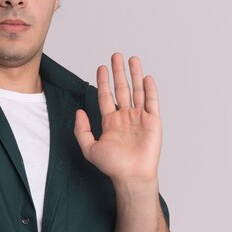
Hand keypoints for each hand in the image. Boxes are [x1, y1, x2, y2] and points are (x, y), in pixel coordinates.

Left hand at [74, 54, 161, 191]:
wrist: (131, 176)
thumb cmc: (112, 166)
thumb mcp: (89, 148)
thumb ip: (82, 130)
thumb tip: (79, 112)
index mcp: (110, 121)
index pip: (106, 96)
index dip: (103, 82)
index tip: (101, 68)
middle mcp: (125, 117)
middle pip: (122, 89)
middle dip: (119, 72)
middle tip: (116, 56)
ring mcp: (139, 118)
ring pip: (137, 91)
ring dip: (135, 75)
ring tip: (132, 59)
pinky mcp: (153, 122)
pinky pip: (152, 102)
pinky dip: (150, 89)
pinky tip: (147, 77)